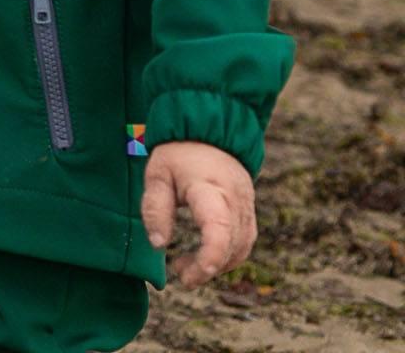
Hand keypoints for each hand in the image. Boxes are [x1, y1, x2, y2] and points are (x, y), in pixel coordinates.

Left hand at [143, 140, 256, 287]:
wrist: (209, 131)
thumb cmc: (178, 153)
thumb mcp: (157, 173)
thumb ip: (156, 208)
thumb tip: (158, 244)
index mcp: (209, 187)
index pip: (218, 227)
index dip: (210, 255)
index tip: (192, 274)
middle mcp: (235, 200)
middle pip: (230, 244)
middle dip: (206, 267)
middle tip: (180, 274)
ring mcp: (246, 207)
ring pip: (240, 248)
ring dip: (216, 264)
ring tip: (186, 268)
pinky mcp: (249, 213)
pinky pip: (244, 242)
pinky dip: (226, 256)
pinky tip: (205, 258)